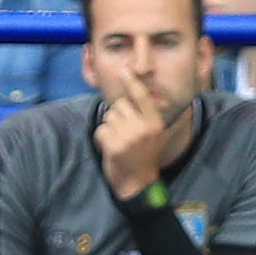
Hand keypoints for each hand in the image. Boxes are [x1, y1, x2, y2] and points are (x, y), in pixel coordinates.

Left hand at [93, 87, 169, 201]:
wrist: (138, 184)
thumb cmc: (144, 157)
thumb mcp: (154, 135)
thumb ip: (145, 116)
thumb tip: (133, 93)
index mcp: (155, 123)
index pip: (142, 97)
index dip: (132, 82)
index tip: (125, 70)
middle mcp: (143, 128)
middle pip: (119, 105)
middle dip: (117, 115)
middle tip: (124, 133)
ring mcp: (129, 137)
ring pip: (108, 117)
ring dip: (109, 128)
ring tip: (119, 142)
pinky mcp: (114, 146)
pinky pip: (100, 130)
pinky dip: (102, 139)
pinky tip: (111, 149)